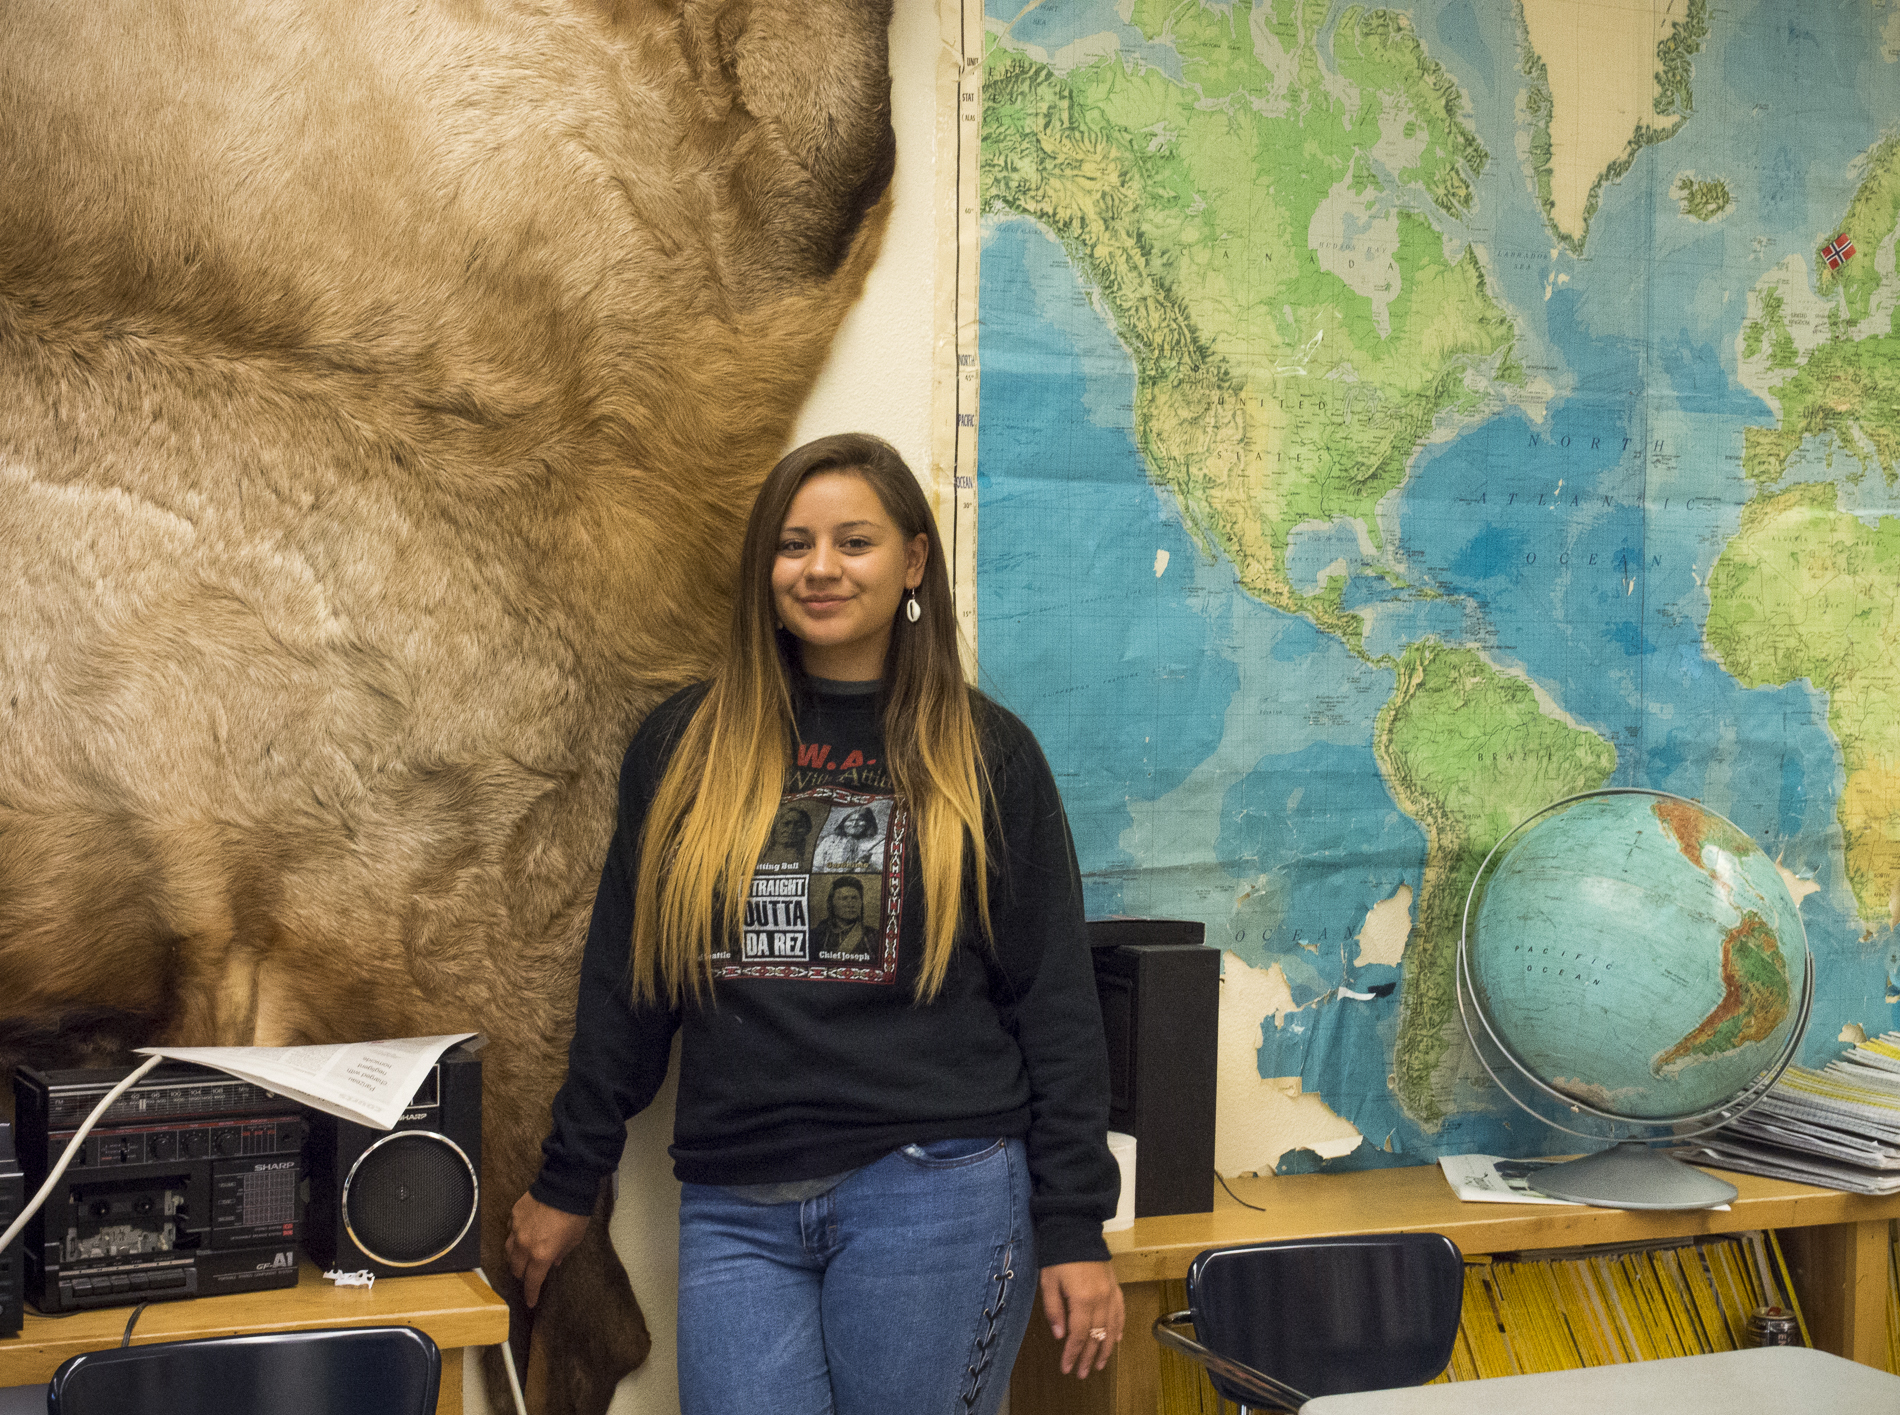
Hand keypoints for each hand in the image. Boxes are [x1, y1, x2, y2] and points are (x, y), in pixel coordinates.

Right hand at [505, 1191, 591, 1307]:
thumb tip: (554, 1261)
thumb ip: (562, 1253)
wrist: (565, 1185)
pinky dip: (514, 1237)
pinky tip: (521, 1236)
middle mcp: (525, 1246)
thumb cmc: (574, 1213)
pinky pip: (510, 1231)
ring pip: (508, 1251)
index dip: (531, 1294)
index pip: (532, 1282)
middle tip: (529, 1277)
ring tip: (521, 1260)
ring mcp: (517, 1229)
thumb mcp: (574, 1239)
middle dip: (523, 1276)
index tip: (530, 1302)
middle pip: (517, 1268)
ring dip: (515, 1259)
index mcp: (541, 1255)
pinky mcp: (514, 1215)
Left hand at [1038, 1260, 1124, 1377]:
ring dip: (1106, 1349)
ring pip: (1112, 1328)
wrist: (1077, 1229)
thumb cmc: (1058, 1256)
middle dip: (1089, 1357)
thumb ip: (1054, 1310)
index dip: (1073, 1354)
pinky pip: (1120, 1312)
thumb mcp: (1048, 1282)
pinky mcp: (1116, 1287)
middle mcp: (1101, 1300)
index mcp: (1083, 1300)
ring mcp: (1111, 1294)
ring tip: (1101, 1365)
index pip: (1079, 1336)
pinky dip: (1119, 1328)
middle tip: (1082, 1374)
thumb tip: (1059, 1335)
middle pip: (1097, 1336)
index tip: (1066, 1368)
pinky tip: (1116, 1339)